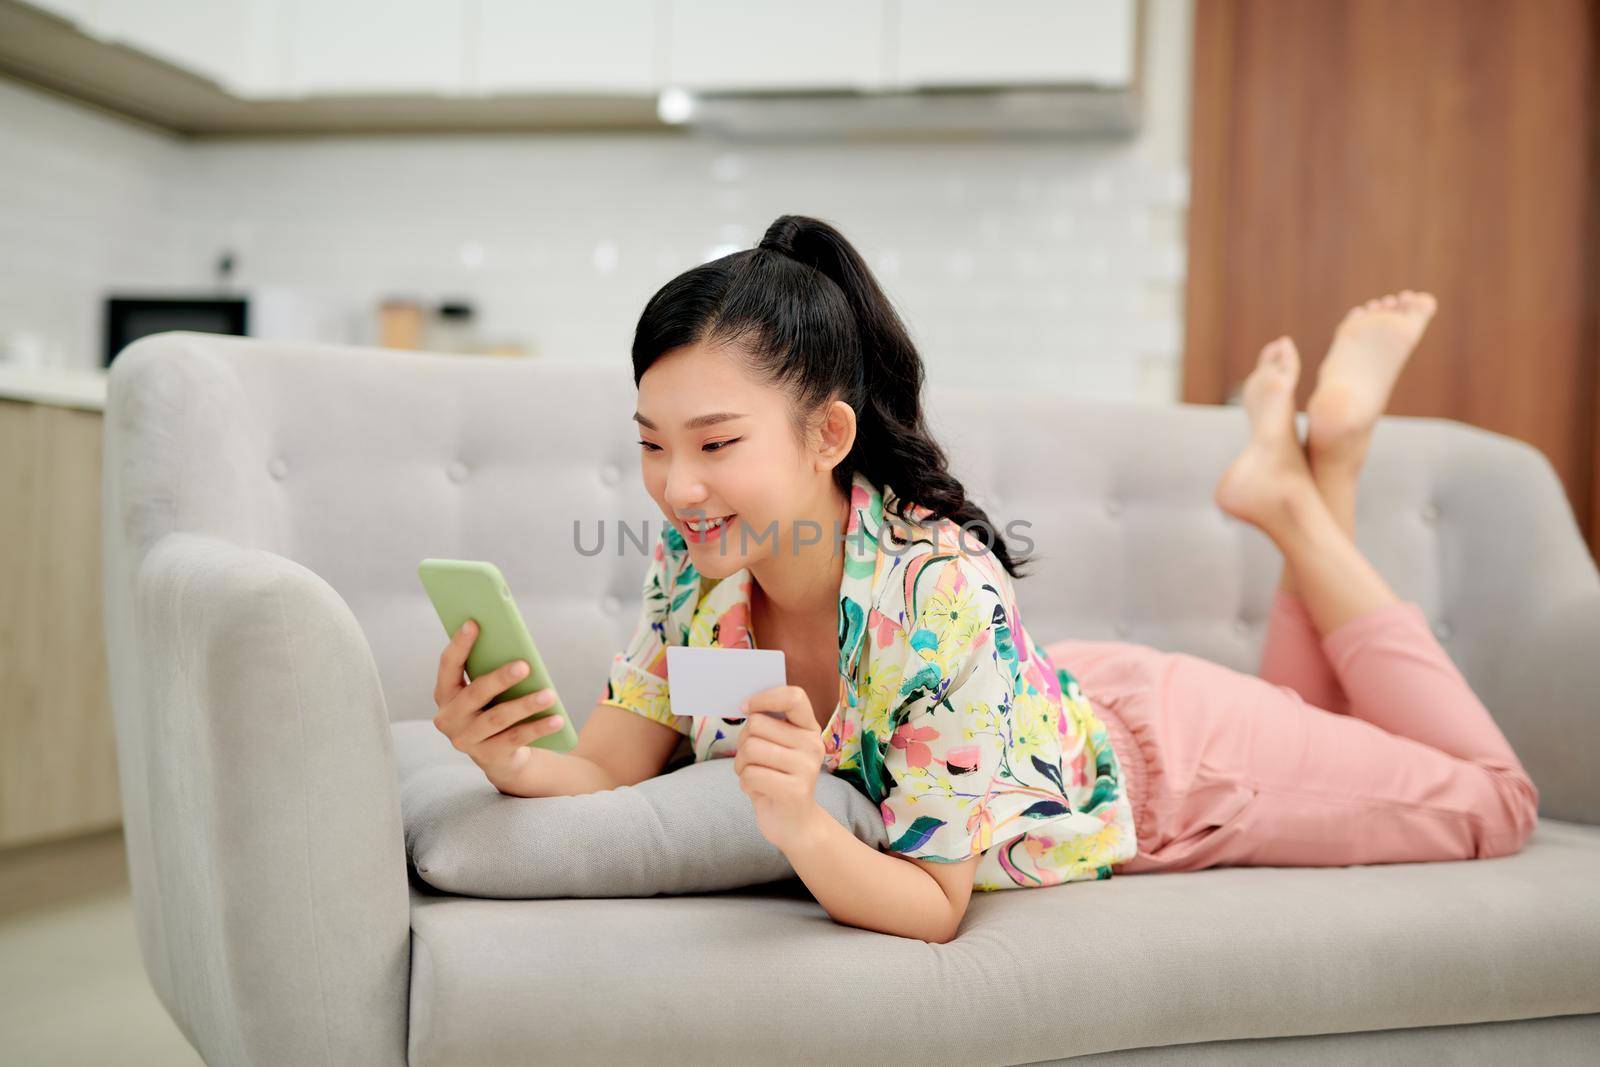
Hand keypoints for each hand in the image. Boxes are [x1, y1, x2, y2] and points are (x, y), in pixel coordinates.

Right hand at [432, 619, 567, 790]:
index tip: (474, 622)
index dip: (460, 644)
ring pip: (498, 718)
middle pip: (475, 693)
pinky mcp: (488, 756)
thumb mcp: (488, 691)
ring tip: (550, 693)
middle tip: (525, 665)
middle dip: (501, 678)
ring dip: (526, 704)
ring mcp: (467, 740)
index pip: (448, 665)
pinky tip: (556, 718)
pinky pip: (516, 738)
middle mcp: (449, 718)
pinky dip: (538, 727)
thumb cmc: (493, 708)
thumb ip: (490, 669)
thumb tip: (515, 647)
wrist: (499, 755)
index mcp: (444, 693)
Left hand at [732, 686, 828, 851]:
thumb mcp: (777, 748)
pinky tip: (759, 791)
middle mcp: (812, 744)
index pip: (793, 696)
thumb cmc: (777, 780)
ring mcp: (807, 768)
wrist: (795, 825)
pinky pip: (750, 775)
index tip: (745, 708)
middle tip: (752, 761)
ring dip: (741, 765)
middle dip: (742, 743)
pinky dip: (745, 784)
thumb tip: (745, 706)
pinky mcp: (796, 790)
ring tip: (755, 776)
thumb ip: (767, 726)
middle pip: (757, 724)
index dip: (764, 698)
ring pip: (750, 749)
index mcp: (809, 728)